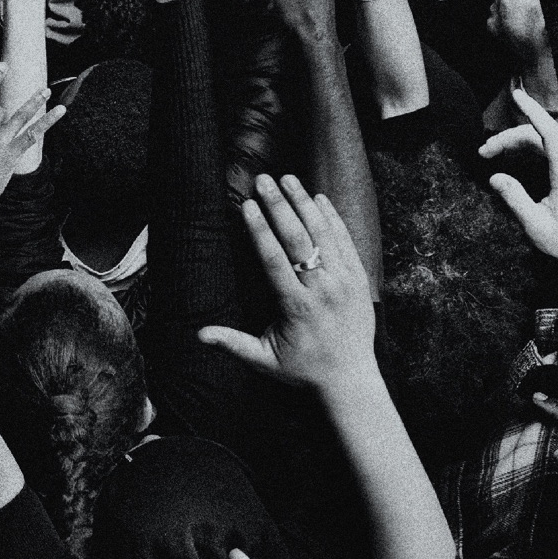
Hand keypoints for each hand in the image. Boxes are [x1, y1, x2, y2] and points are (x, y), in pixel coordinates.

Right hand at [199, 173, 375, 391]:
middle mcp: (322, 289)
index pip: (274, 258)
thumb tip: (198, 335)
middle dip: (279, 205)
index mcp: (296, 306)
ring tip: (288, 179)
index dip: (259, 229)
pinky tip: (318, 198)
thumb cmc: (303, 370)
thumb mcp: (264, 360)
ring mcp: (344, 281)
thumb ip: (232, 343)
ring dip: (304, 203)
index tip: (247, 205)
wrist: (351, 379)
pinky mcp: (359, 279)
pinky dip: (332, 218)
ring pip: (324, 233)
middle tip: (263, 180)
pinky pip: (345, 241)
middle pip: (298, 238)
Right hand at [479, 85, 557, 259]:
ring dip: (517, 143)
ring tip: (491, 154)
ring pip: (544, 140)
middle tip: (483, 152)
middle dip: (509, 138)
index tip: (516, 95)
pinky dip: (529, 148)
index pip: (549, 131)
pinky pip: (550, 149)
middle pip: (540, 135)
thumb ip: (514, 197)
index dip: (532, 111)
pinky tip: (511, 155)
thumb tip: (494, 177)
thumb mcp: (534, 223)